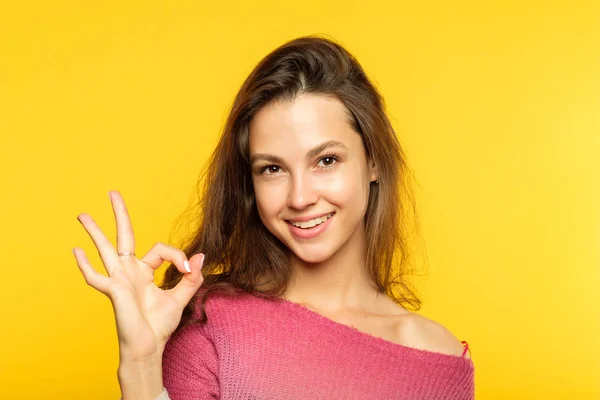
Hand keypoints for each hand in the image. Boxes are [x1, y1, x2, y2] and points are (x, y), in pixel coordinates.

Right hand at [73, 190, 204, 361]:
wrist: (148, 347)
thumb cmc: (159, 325)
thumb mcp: (180, 299)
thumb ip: (190, 278)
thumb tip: (199, 257)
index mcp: (144, 271)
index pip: (160, 249)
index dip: (177, 254)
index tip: (188, 268)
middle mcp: (129, 272)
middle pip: (124, 236)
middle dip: (119, 214)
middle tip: (112, 193)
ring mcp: (119, 280)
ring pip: (105, 250)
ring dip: (95, 232)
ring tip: (82, 215)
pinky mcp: (113, 292)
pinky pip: (96, 277)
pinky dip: (85, 265)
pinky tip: (76, 251)